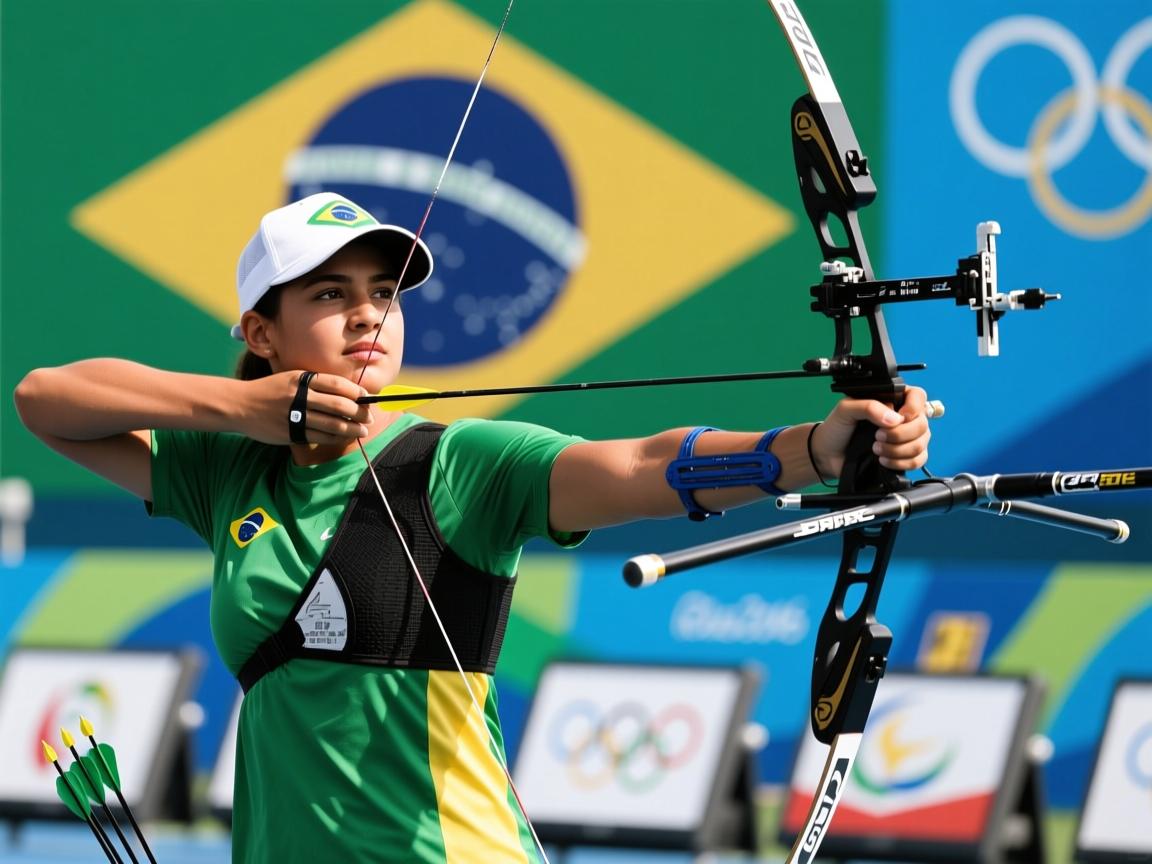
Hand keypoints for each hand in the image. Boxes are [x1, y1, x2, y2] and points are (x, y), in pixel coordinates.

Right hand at [239, 371, 373, 445]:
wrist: (239, 405)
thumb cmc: (270, 391)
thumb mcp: (291, 379)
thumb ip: (315, 385)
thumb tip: (348, 393)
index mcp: (301, 379)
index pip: (337, 384)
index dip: (356, 392)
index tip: (367, 398)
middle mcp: (299, 395)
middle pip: (339, 404)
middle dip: (359, 412)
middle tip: (369, 417)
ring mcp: (294, 415)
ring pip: (332, 423)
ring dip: (352, 428)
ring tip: (362, 430)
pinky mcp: (289, 432)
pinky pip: (319, 437)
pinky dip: (336, 438)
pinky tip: (344, 437)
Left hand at [810, 386, 931, 479]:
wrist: (828, 453)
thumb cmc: (836, 428)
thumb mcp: (846, 409)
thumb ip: (869, 406)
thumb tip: (894, 418)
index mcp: (891, 399)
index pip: (918, 396)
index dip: (913, 408)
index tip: (899, 418)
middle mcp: (903, 418)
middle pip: (922, 424)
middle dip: (899, 434)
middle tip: (877, 436)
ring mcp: (906, 438)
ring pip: (921, 444)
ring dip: (897, 450)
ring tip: (876, 449)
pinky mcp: (904, 457)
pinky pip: (918, 461)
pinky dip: (901, 463)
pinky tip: (884, 461)